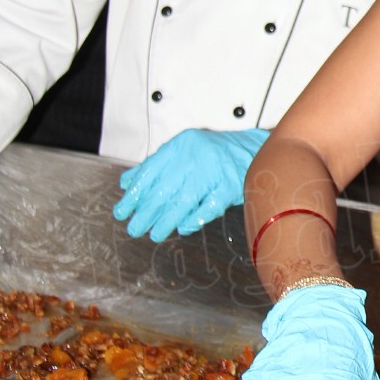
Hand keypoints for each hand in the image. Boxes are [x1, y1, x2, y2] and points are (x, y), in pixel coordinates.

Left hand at [114, 127, 268, 241]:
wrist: (256, 148)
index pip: (150, 171)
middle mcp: (196, 155)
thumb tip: (126, 183)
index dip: (135, 194)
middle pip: (164, 188)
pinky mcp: (232, 185)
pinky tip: (182, 228)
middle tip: (134, 228)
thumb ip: (155, 165)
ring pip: (184, 200)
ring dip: (166, 220)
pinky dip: (195, 218)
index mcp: (181, 145)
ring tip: (154, 234)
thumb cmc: (217, 152)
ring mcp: (215, 170)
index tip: (122, 211)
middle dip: (146, 211)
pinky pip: (210, 206)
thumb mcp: (183, 150)